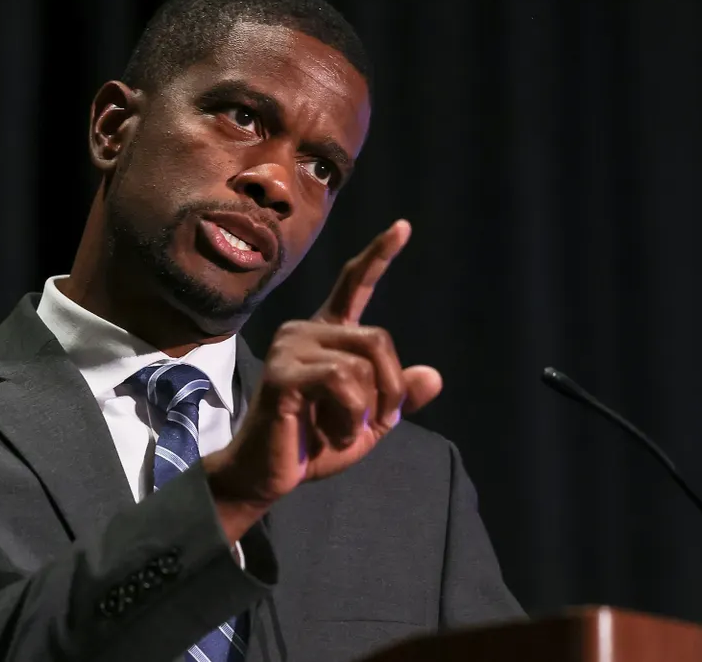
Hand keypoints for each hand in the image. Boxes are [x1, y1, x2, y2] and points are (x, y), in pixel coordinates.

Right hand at [203, 220, 443, 541]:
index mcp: (327, 336)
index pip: (355, 286)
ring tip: (341, 430)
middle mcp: (306, 331)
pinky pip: (341, 382)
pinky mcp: (283, 373)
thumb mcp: (369, 423)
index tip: (403, 226)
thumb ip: (398, 398)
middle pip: (377, 339)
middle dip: (390, 388)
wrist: (268, 475)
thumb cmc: (313, 445)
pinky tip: (332, 433)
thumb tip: (433, 375)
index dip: (379, 256)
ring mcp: (291, 349)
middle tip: (374, 422)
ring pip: (362, 364)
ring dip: (367, 409)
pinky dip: (351, 416)